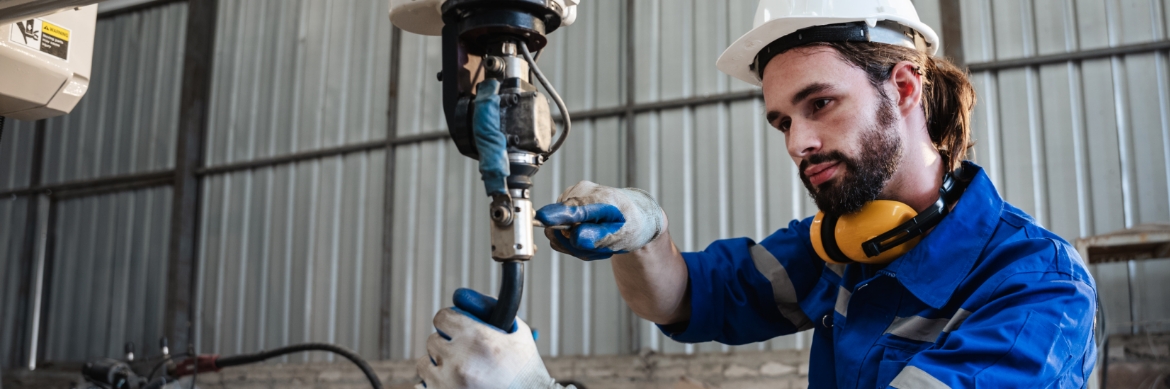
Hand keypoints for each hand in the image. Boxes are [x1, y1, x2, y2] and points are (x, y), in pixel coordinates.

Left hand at [417, 289, 558, 388]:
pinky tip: (450, 384)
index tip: (455, 328)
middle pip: (432, 340)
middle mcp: (460, 360)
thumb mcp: (518, 334)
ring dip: (438, 366)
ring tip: (459, 373)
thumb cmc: (525, 372)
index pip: (442, 318)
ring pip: (424, 364)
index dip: (450, 321)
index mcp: (477, 338)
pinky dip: (432, 385)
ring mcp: (447, 383)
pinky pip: (421, 385)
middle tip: (462, 353)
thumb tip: (461, 295)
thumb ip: (492, 310)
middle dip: (446, 345)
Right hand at [535, 181, 665, 259]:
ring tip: (597, 242)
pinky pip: (558, 232)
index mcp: (599, 196)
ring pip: (557, 233)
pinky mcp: (564, 205)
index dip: (555, 215)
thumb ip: (599, 236)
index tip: (542, 218)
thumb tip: (575, 238)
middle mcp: (580, 192)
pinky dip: (573, 241)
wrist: (633, 216)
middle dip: (576, 245)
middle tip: (599, 248)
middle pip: (560, 227)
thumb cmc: (631, 223)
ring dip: (576, 245)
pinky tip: (589, 237)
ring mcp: (570, 197)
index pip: (572, 207)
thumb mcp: (622, 234)